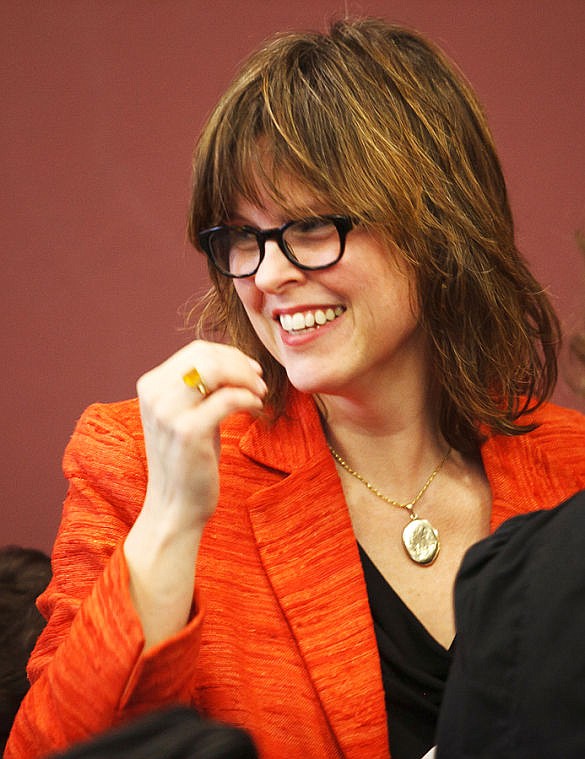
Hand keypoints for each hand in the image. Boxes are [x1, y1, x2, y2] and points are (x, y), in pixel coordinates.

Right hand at [136, 340, 266, 529]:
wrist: (175, 506)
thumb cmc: (188, 458)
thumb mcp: (186, 414)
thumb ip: (199, 386)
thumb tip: (234, 358)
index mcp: (151, 385)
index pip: (196, 350)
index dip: (230, 355)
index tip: (250, 370)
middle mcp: (154, 395)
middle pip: (206, 355)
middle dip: (240, 363)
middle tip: (258, 381)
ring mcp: (168, 413)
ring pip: (215, 370)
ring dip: (245, 378)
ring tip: (258, 394)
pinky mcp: (188, 431)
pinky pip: (228, 398)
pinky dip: (248, 399)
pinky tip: (256, 409)